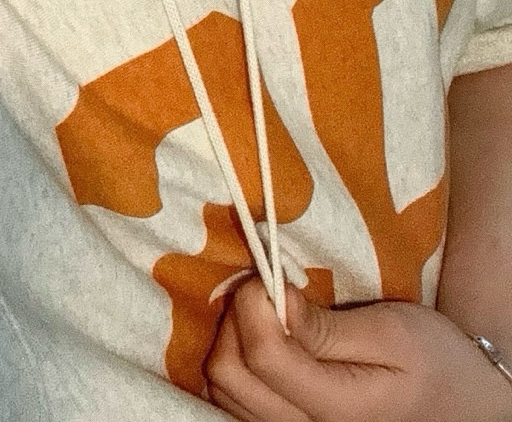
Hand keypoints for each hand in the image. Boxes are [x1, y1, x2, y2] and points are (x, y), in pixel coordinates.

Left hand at [203, 276, 511, 420]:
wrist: (461, 403)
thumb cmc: (434, 362)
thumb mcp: (393, 333)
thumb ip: (327, 326)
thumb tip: (272, 299)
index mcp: (337, 408)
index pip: (262, 356)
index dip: (254, 303)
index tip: (275, 276)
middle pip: (228, 375)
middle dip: (235, 319)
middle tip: (267, 290)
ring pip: (223, 389)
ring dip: (231, 339)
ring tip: (266, 311)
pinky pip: (236, 399)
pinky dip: (236, 362)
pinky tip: (261, 337)